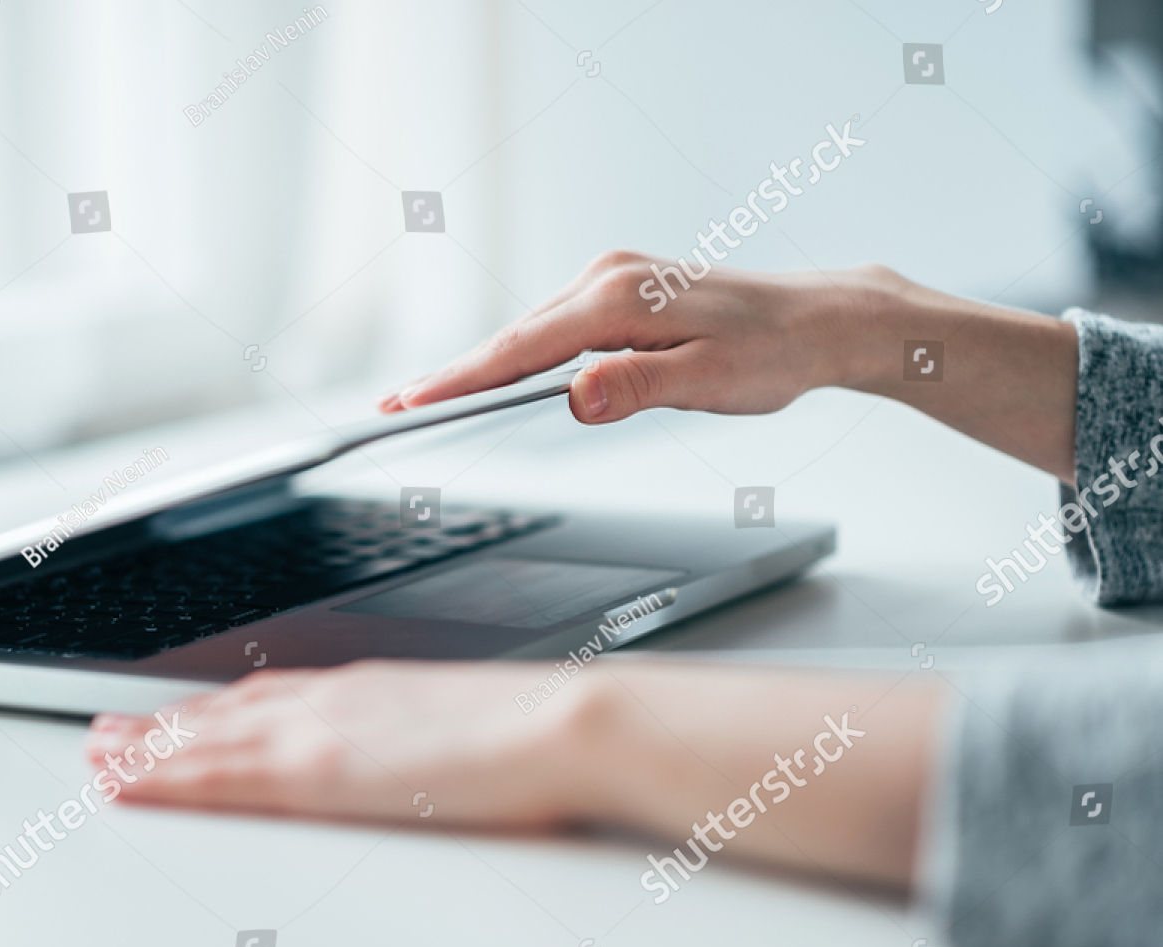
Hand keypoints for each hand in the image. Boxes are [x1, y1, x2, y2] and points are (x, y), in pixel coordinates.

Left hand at [84, 657, 940, 889]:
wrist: (567, 726)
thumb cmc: (536, 731)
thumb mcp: (467, 726)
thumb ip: (425, 737)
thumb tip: (422, 753)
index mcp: (371, 691)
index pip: (271, 700)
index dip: (214, 711)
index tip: (177, 717)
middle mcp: (334, 701)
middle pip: (226, 713)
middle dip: (162, 725)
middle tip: (105, 732)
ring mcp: (321, 731)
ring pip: (208, 739)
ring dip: (147, 748)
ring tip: (97, 755)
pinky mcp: (319, 768)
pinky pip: (219, 775)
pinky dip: (164, 777)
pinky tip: (126, 784)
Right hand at [377, 251, 873, 422]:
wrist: (815, 319)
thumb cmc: (771, 352)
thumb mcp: (710, 381)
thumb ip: (639, 388)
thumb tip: (577, 398)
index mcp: (619, 298)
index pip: (521, 349)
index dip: (460, 380)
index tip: (411, 402)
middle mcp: (606, 277)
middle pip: (512, 338)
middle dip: (451, 375)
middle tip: (392, 408)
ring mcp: (610, 278)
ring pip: (529, 332)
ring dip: (481, 366)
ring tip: (429, 398)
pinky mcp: (619, 290)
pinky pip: (552, 327)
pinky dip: (518, 353)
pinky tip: (496, 374)